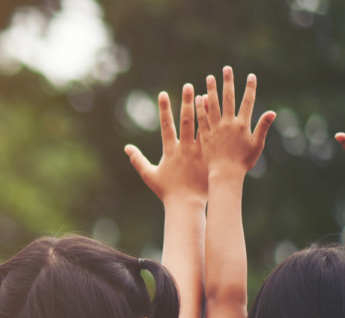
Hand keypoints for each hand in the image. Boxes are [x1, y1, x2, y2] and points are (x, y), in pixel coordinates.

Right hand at [126, 83, 206, 204]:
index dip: (164, 109)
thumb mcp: (149, 175)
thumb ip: (138, 160)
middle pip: (186, 120)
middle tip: (188, 85)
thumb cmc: (167, 191)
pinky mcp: (209, 157)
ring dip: (203, 110)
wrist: (186, 204)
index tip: (163, 93)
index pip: (166, 125)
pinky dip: (214, 125)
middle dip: (186, 102)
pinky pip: (212, 138)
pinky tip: (217, 114)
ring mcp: (198, 152)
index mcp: (170, 150)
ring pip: (202, 126)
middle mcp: (184, 148)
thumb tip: (127, 148)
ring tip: (205, 93)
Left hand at [199, 67, 275, 178]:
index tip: (251, 76)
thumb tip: (272, 112)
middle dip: (228, 82)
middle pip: (228, 99)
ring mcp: (215, 128)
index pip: (248, 102)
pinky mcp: (205, 135)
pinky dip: (200, 107)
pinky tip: (198, 97)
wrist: (225, 175)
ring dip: (212, 90)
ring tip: (209, 77)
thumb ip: (263, 127)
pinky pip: (202, 118)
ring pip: (213, 105)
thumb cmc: (243, 162)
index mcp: (243, 125)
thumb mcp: (257, 145)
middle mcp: (228, 124)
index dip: (250, 88)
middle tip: (226, 68)